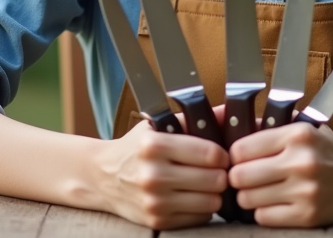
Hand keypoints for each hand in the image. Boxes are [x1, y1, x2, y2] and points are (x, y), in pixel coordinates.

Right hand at [95, 118, 228, 229]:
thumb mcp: (159, 125)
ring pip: (212, 202)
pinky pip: (200, 218)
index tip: (221, 155)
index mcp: (155, 146)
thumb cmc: (136, 148)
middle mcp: (153, 175)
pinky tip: (192, 196)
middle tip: (216, 170)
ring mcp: (154, 201)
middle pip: (215, 180)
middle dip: (221, 174)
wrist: (103, 177)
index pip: (210, 154)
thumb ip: (195, 118)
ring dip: (214, 193)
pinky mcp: (157, 221)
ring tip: (205, 184)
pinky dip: (202, 208)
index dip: (223, 154)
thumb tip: (230, 111)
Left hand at [228, 122, 332, 226]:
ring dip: (248, 197)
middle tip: (243, 178)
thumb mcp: (304, 128)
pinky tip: (273, 203)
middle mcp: (301, 162)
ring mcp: (304, 191)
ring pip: (248, 199)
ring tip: (258, 191)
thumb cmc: (329, 152)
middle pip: (239, 176)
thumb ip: (271, 126)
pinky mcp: (307, 216)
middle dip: (237, 178)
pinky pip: (263, 217)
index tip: (238, 159)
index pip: (241, 148)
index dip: (234, 156)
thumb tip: (231, 127)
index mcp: (297, 135)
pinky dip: (263, 212)